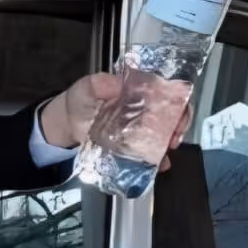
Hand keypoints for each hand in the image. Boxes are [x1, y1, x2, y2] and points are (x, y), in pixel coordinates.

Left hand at [39, 73, 192, 171]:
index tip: (179, 108)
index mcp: (138, 90)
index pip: (166, 90)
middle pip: (171, 114)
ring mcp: (140, 129)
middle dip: (179, 124)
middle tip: (175, 134)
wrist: (68, 122)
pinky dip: (157, 160)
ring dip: (170, 142)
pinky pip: (149, 153)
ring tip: (169, 149)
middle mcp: (144, 109)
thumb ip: (101, 83)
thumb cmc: (81, 99)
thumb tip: (118, 84)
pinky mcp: (133, 146)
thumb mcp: (89, 86)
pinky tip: (160, 164)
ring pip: (164, 134)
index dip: (178, 98)